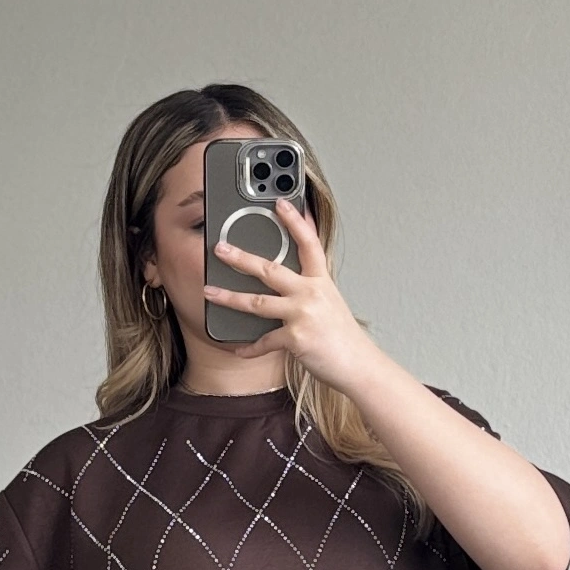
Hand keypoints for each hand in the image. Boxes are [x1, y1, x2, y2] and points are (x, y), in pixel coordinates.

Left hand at [204, 197, 374, 395]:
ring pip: (258, 302)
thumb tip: (294, 275)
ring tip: (210, 292)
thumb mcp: (330, 303)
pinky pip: (264, 341)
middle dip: (241, 258)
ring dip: (229, 298)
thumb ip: (312, 286)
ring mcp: (303, 315)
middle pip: (270, 269)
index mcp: (321, 281)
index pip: (308, 243)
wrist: (358, 365)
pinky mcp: (296, 339)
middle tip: (221, 248)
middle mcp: (311, 293)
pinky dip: (250, 348)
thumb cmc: (343, 337)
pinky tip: (238, 349)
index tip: (279, 203)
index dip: (294, 221)